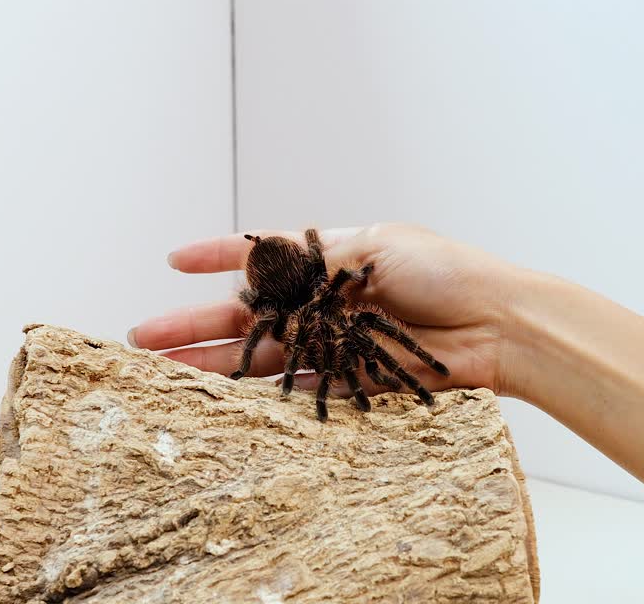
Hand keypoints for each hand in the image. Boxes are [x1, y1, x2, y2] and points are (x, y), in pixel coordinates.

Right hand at [128, 223, 530, 398]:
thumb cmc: (444, 271)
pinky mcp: (353, 379)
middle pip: (249, 314)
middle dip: (196, 324)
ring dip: (217, 363)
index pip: (263, 255)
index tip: (173, 260)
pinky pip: (299, 388)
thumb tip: (259, 269)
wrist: (498, 324)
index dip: (217, 256)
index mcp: (331, 258)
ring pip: (264, 355)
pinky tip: (224, 399)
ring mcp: (337, 341)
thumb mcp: (375, 245)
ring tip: (169, 373)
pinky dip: (262, 395)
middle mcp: (327, 300)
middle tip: (145, 338)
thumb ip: (316, 259)